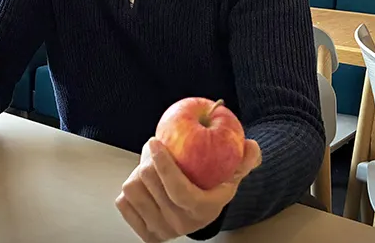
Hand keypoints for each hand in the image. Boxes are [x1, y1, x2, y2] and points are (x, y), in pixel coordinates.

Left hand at [115, 138, 261, 241]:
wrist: (198, 210)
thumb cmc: (214, 185)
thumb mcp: (233, 171)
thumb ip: (245, 158)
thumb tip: (251, 147)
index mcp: (204, 210)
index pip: (179, 190)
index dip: (164, 165)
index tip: (154, 141)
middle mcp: (181, 225)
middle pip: (150, 184)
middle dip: (149, 160)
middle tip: (156, 150)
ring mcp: (161, 231)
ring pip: (132, 190)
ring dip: (138, 173)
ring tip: (151, 168)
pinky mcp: (144, 233)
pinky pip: (123, 203)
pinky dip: (131, 188)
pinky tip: (144, 184)